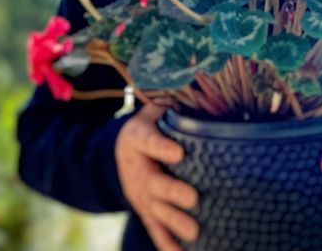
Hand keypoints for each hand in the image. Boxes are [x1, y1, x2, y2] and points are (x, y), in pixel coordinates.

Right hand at [115, 103, 199, 250]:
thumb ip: (170, 105)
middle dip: (172, 192)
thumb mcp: (152, 110)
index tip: (179, 153)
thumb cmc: (150, 126)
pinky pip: (154, 228)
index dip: (161, 147)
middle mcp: (136, 168)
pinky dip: (166, 243)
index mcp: (138, 139)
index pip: (148, 141)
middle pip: (153, 182)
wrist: (120, 152)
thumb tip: (201, 87)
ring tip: (195, 232)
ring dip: (174, 222)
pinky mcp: (145, 211)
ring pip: (156, 210)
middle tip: (193, 198)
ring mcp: (139, 193)